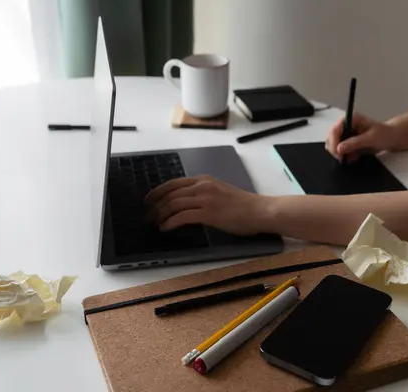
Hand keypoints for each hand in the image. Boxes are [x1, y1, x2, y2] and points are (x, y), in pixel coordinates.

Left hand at [144, 175, 271, 233]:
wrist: (260, 210)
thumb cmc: (244, 206)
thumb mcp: (220, 192)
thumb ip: (203, 194)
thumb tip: (186, 203)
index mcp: (204, 180)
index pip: (173, 183)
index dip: (156, 192)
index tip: (148, 201)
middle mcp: (202, 186)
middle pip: (169, 194)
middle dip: (154, 206)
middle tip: (147, 216)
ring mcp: (205, 199)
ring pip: (173, 204)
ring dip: (159, 215)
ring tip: (154, 224)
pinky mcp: (208, 213)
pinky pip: (181, 216)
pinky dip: (170, 222)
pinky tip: (165, 228)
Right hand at [325, 113, 396, 161]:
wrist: (394, 138)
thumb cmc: (386, 134)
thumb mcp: (371, 138)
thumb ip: (355, 143)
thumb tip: (340, 149)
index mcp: (350, 119)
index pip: (334, 129)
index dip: (334, 142)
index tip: (338, 153)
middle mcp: (346, 125)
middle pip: (330, 137)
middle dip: (334, 149)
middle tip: (342, 158)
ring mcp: (346, 134)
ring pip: (333, 145)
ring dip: (339, 153)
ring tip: (349, 158)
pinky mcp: (348, 142)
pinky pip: (339, 151)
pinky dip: (344, 156)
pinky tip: (352, 158)